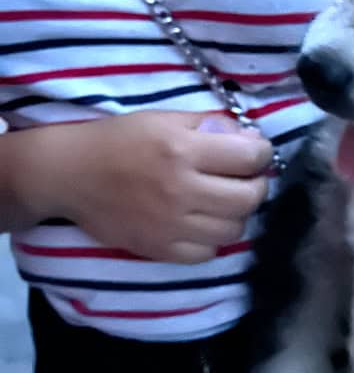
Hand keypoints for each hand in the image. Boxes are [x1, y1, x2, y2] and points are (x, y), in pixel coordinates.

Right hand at [13, 111, 271, 263]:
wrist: (73, 173)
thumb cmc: (122, 139)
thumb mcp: (167, 118)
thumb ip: (211, 126)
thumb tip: (251, 138)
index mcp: (185, 151)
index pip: (251, 158)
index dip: (262, 153)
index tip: (255, 152)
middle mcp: (182, 190)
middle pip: (250, 198)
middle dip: (256, 185)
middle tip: (245, 178)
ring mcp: (171, 225)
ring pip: (234, 229)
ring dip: (237, 214)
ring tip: (224, 201)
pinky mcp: (159, 249)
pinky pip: (207, 253)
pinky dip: (212, 239)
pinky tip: (202, 222)